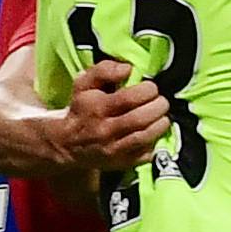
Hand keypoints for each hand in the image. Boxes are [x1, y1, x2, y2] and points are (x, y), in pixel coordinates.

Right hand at [55, 59, 170, 168]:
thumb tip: (128, 68)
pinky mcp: (122, 163)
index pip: (129, 98)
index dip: (147, 90)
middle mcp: (105, 130)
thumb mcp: (84, 83)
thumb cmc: (82, 109)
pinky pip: (146, 154)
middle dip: (158, 107)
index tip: (151, 88)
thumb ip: (104, 70)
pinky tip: (153, 132)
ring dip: (161, 124)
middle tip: (161, 101)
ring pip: (145, 137)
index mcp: (97, 107)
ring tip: (162, 116)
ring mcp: (115, 149)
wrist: (68, 143)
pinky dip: (155, 142)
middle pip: (140, 118)